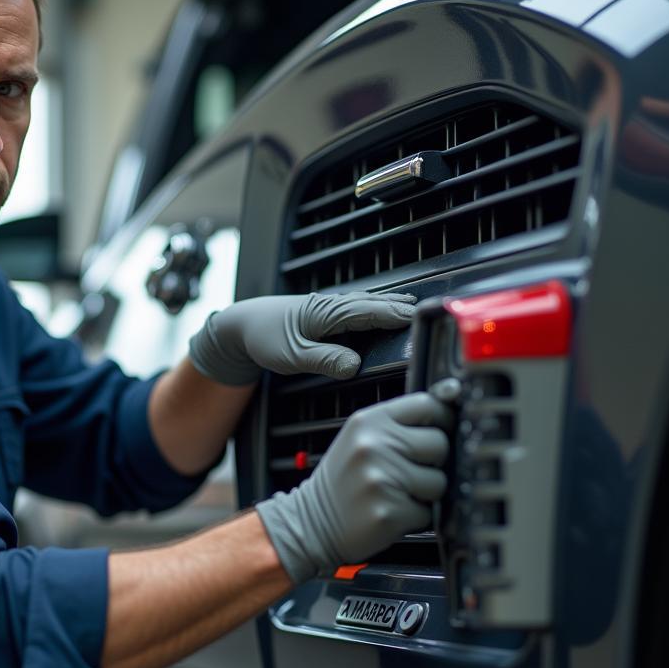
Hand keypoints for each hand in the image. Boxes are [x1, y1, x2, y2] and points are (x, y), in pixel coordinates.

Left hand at [188, 291, 415, 384]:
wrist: (241, 324)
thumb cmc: (263, 338)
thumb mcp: (293, 356)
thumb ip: (325, 360)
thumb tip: (354, 366)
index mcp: (327, 313)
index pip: (370, 312)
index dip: (395, 314)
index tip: (419, 318)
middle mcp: (330, 305)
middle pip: (373, 303)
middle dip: (400, 306)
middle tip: (428, 312)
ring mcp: (327, 306)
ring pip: (365, 302)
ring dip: (389, 303)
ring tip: (412, 306)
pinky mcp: (323, 311)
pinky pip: (356, 306)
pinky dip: (373, 305)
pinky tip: (380, 309)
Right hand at [256, 391, 452, 582]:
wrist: (311, 522)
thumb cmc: (343, 479)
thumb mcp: (361, 438)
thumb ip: (399, 423)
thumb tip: (451, 400)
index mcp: (368, 421)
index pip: (427, 404)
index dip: (441, 418)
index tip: (439, 430)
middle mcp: (374, 446)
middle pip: (440, 443)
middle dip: (433, 460)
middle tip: (408, 470)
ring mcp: (381, 479)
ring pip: (439, 482)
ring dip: (426, 492)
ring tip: (397, 492)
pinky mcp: (389, 512)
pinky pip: (428, 512)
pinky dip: (416, 516)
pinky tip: (392, 510)